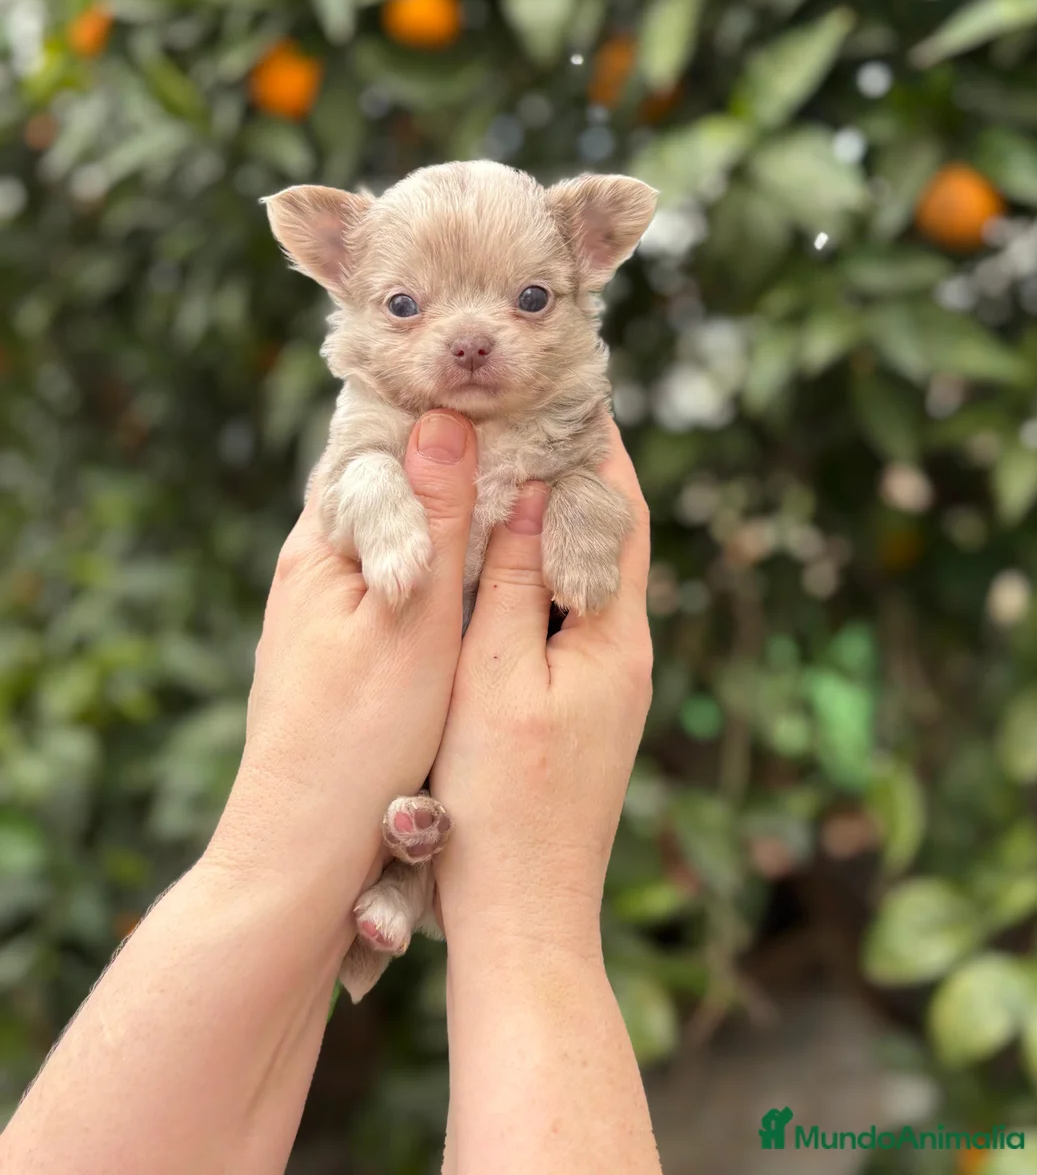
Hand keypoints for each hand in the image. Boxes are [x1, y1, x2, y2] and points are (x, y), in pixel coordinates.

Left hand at [206, 409, 476, 920]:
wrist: (300, 851)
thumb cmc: (357, 739)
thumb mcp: (413, 619)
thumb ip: (433, 520)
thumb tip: (445, 417)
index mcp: (322, 545)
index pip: (373, 442)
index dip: (438, 413)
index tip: (505, 392)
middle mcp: (315, 568)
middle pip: (388, 487)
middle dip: (453, 460)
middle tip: (530, 434)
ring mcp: (326, 613)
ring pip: (398, 538)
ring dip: (450, 514)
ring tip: (520, 488)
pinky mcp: (343, 653)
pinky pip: (400, 583)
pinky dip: (442, 566)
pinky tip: (484, 572)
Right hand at [430, 415, 651, 947]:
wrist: (525, 918)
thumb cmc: (503, 804)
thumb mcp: (495, 677)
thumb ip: (515, 580)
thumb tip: (533, 486)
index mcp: (616, 637)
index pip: (620, 511)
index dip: (597, 443)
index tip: (568, 383)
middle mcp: (625, 651)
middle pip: (608, 535)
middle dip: (575, 469)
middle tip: (528, 407)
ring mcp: (606, 681)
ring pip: (585, 572)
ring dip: (554, 517)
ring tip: (506, 460)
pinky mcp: (580, 706)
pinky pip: (565, 610)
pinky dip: (539, 568)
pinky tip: (497, 555)